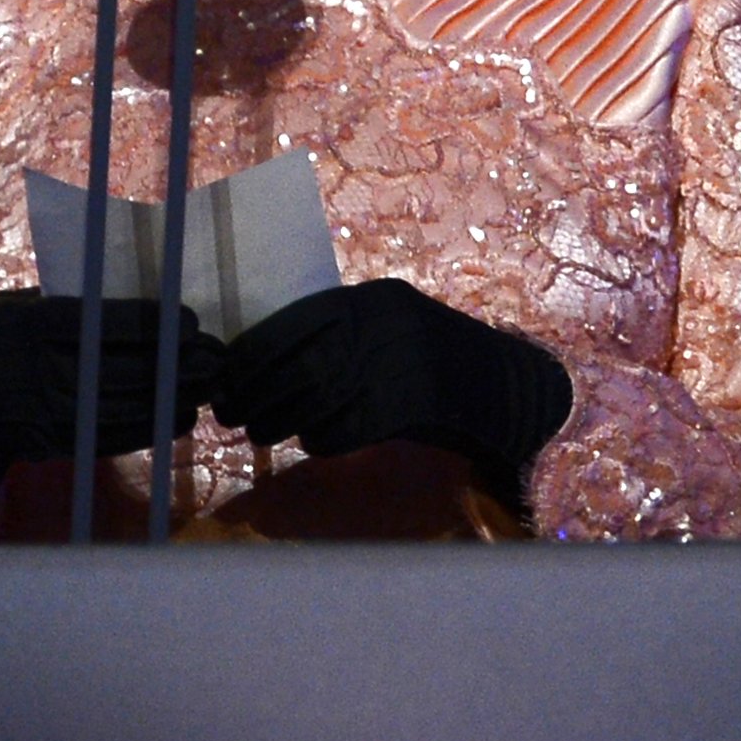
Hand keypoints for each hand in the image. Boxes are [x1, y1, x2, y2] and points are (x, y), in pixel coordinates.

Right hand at [0, 289, 223, 540]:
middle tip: (216, 355)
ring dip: (172, 398)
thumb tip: (131, 293)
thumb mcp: (10, 311)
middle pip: (120, 367)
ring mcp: (42, 412)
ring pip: (122, 406)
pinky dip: (149, 427)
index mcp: (26, 323)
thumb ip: (62, 303)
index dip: (150, 322)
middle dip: (175, 363)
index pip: (99, 319)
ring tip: (208, 385)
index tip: (189, 320)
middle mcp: (34, 369)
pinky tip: (177, 415)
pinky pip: (110, 437)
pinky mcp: (51, 445)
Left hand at [211, 278, 570, 464]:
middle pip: (299, 362)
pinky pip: (349, 427)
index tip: (228, 378)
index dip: (252, 354)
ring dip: (281, 419)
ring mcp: (402, 362)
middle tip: (233, 415)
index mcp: (374, 298)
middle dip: (257, 392)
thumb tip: (265, 363)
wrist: (512, 388)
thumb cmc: (439, 360)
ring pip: (318, 396)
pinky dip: (323, 439)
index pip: (294, 321)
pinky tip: (315, 443)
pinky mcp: (415, 404)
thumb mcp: (389, 330)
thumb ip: (341, 336)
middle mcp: (385, 323)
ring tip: (263, 432)